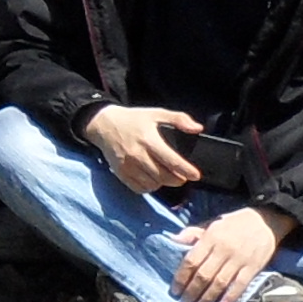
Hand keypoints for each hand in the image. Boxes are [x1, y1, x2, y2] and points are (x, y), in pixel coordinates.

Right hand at [84, 104, 206, 193]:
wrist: (104, 124)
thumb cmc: (133, 119)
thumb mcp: (156, 113)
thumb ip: (179, 119)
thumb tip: (198, 128)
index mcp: (149, 139)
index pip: (172, 161)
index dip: (186, 170)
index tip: (196, 176)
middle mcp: (137, 154)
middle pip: (163, 176)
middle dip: (177, 179)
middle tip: (182, 177)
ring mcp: (127, 165)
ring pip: (152, 184)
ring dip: (163, 183)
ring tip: (167, 176)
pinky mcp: (120, 173)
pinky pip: (139, 188)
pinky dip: (149, 187)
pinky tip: (152, 179)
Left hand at [173, 205, 286, 301]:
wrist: (266, 221)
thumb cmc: (235, 223)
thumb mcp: (212, 223)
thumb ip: (192, 233)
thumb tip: (173, 240)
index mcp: (211, 237)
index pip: (191, 261)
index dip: (181, 278)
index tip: (174, 290)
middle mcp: (223, 249)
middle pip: (203, 275)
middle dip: (191, 292)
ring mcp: (239, 259)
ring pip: (220, 282)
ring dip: (207, 298)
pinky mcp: (253, 267)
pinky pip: (240, 285)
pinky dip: (230, 297)